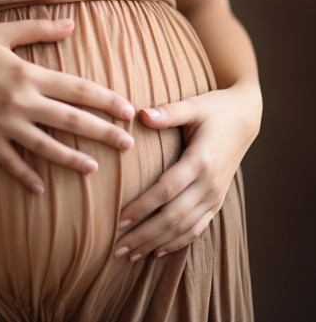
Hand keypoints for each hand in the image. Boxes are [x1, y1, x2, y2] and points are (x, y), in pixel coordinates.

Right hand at [0, 18, 135, 193]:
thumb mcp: (2, 32)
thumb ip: (39, 29)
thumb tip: (72, 23)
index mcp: (28, 73)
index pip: (77, 88)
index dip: (105, 99)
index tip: (128, 110)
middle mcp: (20, 100)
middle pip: (70, 120)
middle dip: (102, 132)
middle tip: (127, 144)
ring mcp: (2, 122)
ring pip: (45, 145)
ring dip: (71, 158)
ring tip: (94, 168)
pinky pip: (9, 161)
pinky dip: (24, 175)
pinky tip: (40, 189)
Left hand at [113, 83, 260, 260]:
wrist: (245, 119)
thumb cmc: (214, 110)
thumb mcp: (193, 106)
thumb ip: (167, 112)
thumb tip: (140, 113)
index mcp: (200, 162)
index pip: (166, 191)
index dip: (142, 207)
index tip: (117, 219)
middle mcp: (209, 184)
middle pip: (173, 217)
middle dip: (143, 234)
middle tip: (115, 248)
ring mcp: (215, 195)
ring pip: (184, 228)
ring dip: (155, 243)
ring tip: (128, 255)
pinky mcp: (217, 200)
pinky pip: (197, 228)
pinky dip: (177, 242)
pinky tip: (156, 252)